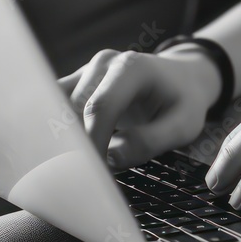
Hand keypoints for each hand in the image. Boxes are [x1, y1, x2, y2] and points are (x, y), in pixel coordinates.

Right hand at [58, 47, 220, 168]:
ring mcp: (88, 70)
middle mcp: (104, 63)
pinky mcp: (78, 81)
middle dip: (76, 145)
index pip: (101, 107)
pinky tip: (60, 153)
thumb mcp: (183, 125)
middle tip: (83, 177)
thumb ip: (149, 142)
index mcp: (132, 68)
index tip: (96, 172)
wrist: (183, 78)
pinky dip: (56, 130)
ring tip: (71, 168)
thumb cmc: (185, 102)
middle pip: (74, 108)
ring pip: (58, 108)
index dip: (93, 142)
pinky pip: (56, 105)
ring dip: (62, 139)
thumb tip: (110, 160)